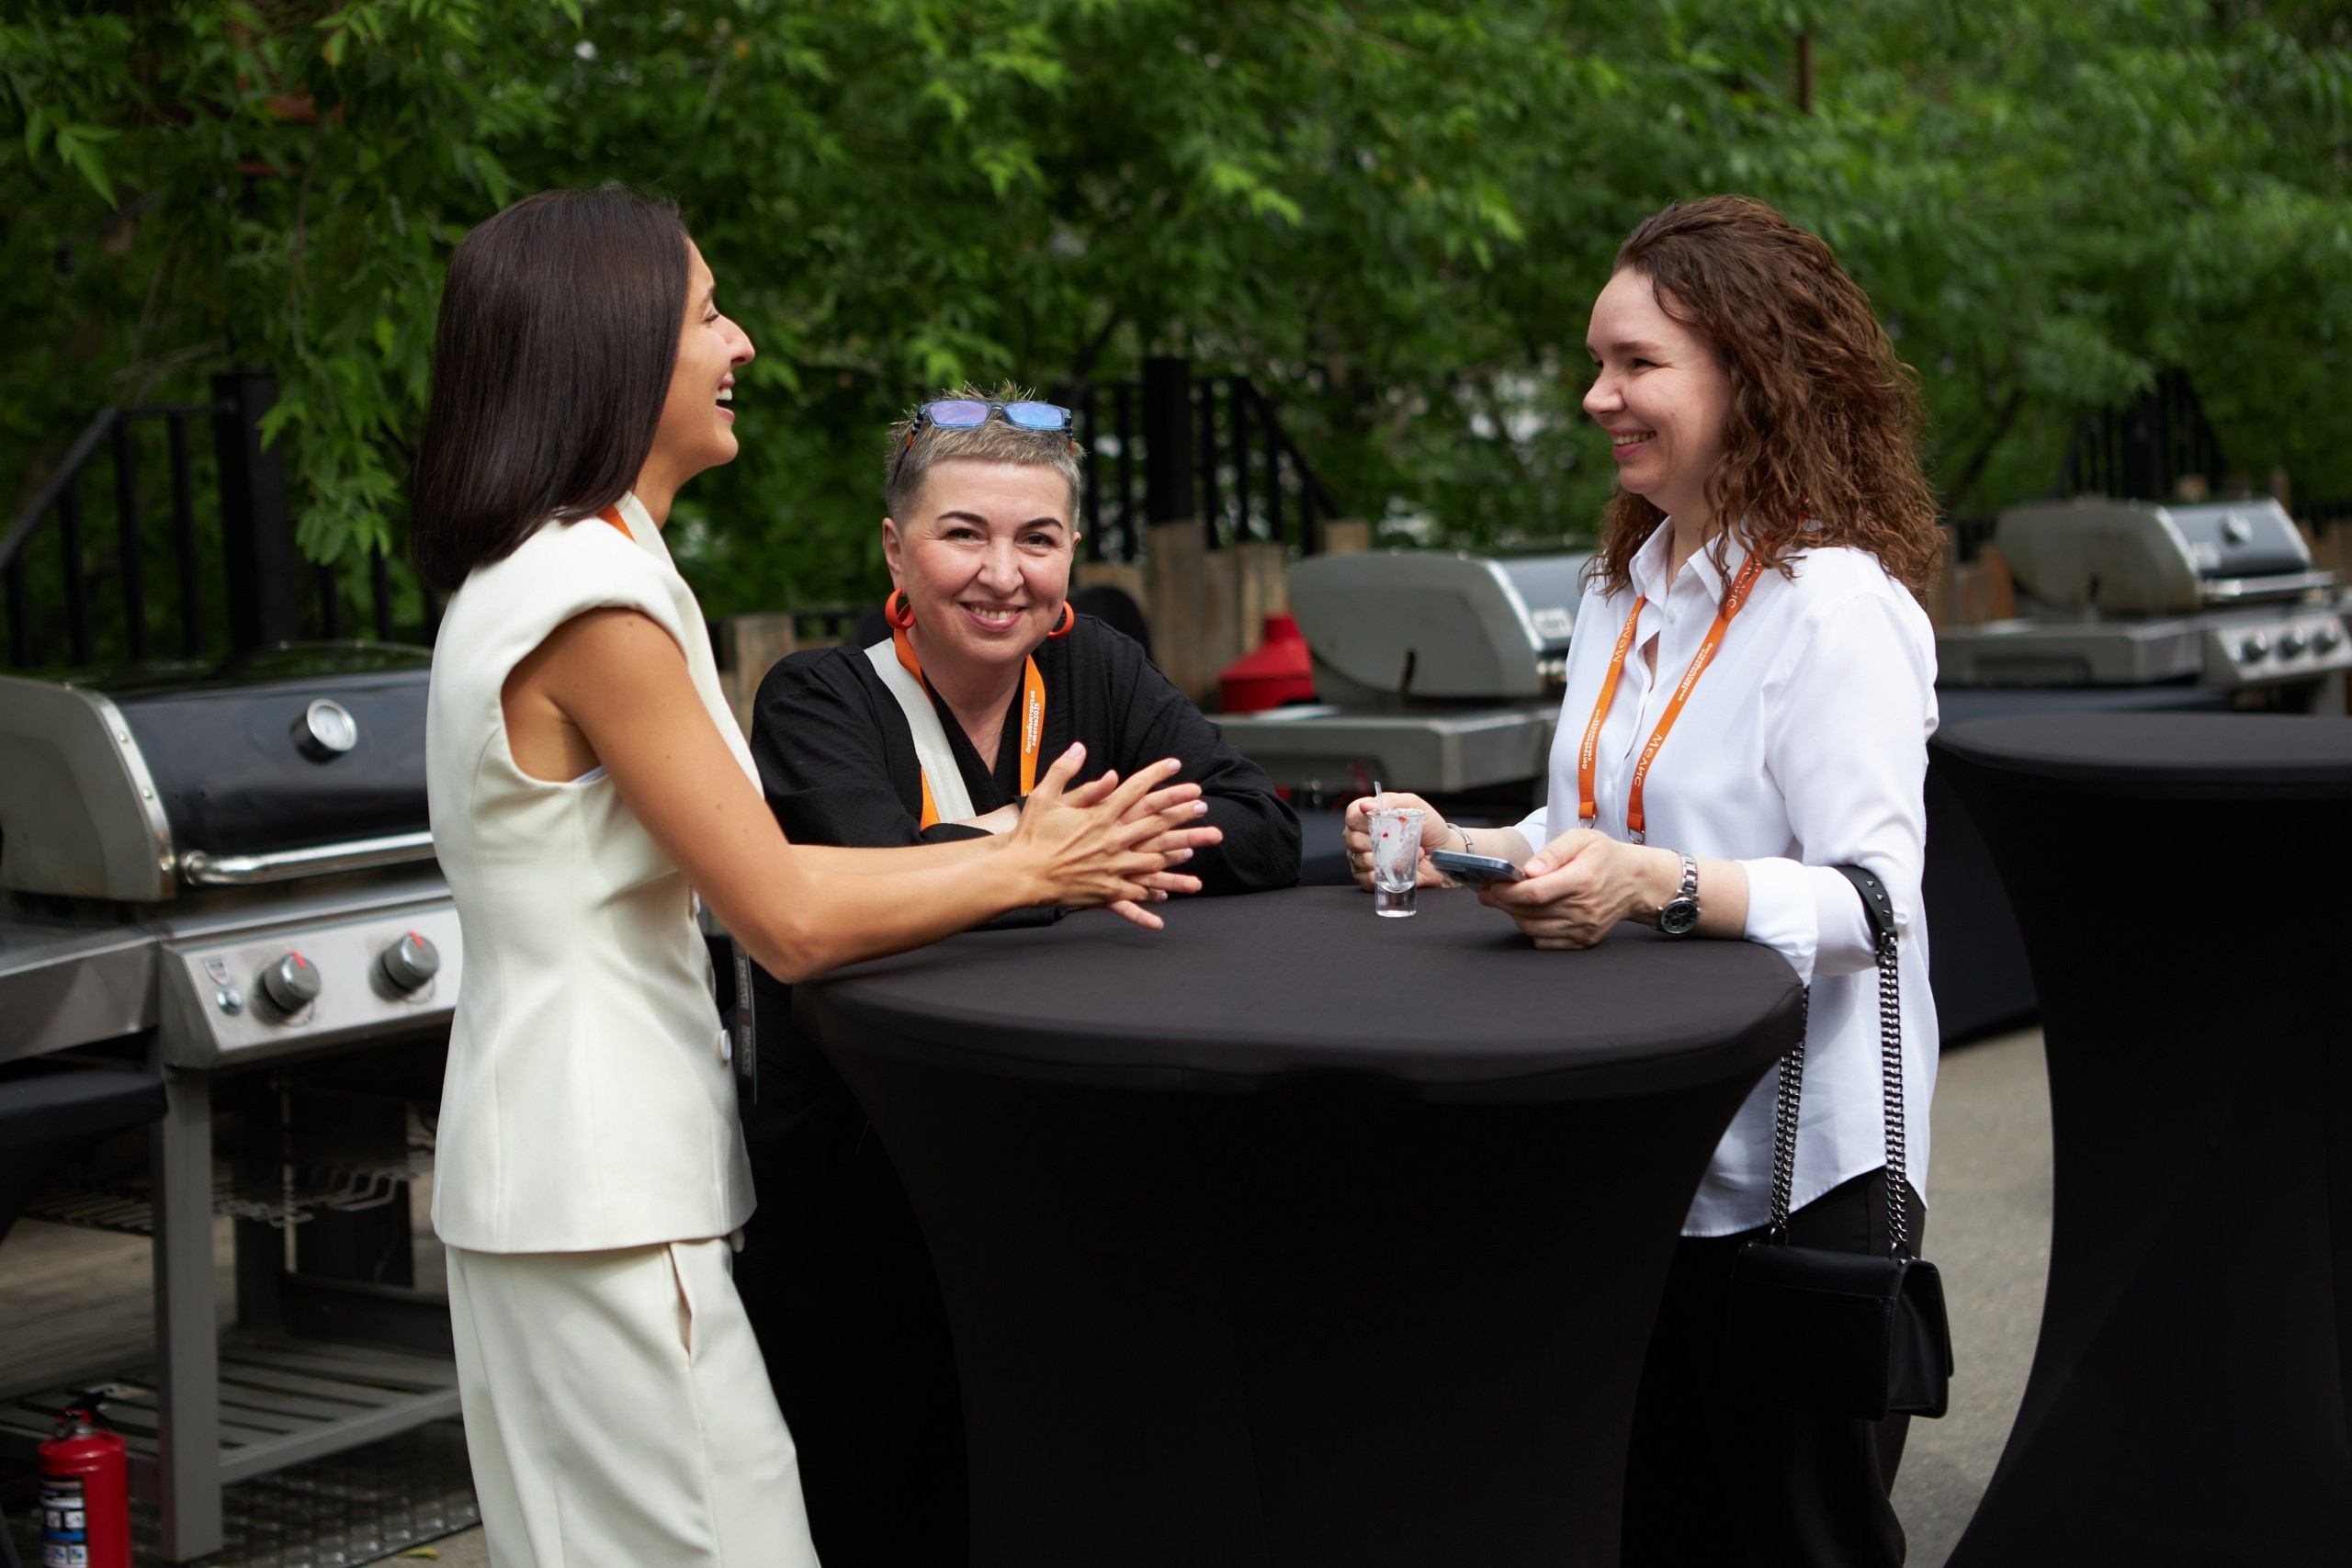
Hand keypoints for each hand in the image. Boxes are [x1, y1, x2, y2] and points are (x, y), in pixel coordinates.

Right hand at [1009, 746, 1207, 927]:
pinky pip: (1136, 891)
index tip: (1176, 764)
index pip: (1136, 789)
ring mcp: (1111, 866)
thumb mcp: (1043, 796)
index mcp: (1099, 815)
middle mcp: (1111, 839)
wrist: (1019, 874)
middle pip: (1155, 823)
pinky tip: (1167, 894)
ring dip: (1176, 852)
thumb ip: (1064, 770)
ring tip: (1195, 847)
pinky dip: (1153, 891)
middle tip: (1203, 804)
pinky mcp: (1105, 890)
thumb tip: (1079, 748)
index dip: (1158, 774)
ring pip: (1153, 859)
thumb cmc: (1030, 836)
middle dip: (1182, 812)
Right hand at [1342, 791, 1456, 891]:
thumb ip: (1391, 801)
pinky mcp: (1371, 878)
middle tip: (1397, 842)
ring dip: (1385, 859)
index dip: (1361, 819)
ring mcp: (1365, 858)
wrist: (1444, 853)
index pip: (1351, 815)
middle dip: (1376, 842)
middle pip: (1352, 839)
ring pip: (1359, 859)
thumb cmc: (1429, 828)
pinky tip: (1397, 870)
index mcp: (1370, 817)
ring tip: (1404, 856)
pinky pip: (1365, 879)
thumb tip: (1366, 805)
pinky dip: (1381, 876)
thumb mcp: (1414, 806)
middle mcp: (1363, 837)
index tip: (1379, 822)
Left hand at [1478, 830, 1679, 948]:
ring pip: (1534, 929)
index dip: (1507, 892)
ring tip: (1509, 901)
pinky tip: (1530, 913)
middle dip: (1503, 903)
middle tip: (1491, 892)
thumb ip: (1553, 852)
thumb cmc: (1605, 857)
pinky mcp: (1584, 939)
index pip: (1535, 893)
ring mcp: (1584, 927)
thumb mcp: (1581, 839)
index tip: (1491, 886)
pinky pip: (1546, 942)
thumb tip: (1529, 869)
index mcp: (1581, 880)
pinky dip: (1532, 930)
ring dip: (1515, 915)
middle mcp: (1584, 908)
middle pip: (1529, 912)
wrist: (1635, 881)